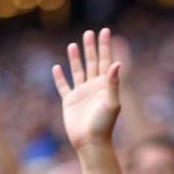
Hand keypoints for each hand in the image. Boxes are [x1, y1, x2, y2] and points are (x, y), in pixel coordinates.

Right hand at [52, 28, 121, 148]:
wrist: (91, 142)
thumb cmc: (104, 124)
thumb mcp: (112, 102)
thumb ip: (114, 83)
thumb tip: (117, 63)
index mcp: (106, 86)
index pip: (106, 61)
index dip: (105, 46)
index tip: (105, 31)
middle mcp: (94, 87)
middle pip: (92, 62)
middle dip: (91, 48)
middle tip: (89, 32)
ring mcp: (81, 93)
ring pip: (78, 71)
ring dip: (75, 58)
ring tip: (73, 44)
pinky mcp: (70, 101)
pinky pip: (63, 86)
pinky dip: (60, 77)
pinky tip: (57, 67)